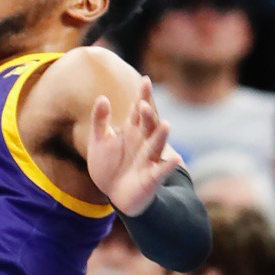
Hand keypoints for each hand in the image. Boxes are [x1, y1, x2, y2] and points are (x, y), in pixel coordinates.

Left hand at [87, 77, 181, 215]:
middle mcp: (144, 141)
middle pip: (148, 125)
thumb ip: (100, 120)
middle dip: (147, 115)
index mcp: (132, 130)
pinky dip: (168, 165)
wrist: (115, 193)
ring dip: (161, 135)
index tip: (145, 80)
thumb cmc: (109, 164)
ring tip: (165, 124)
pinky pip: (161, 170)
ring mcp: (149, 159)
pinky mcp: (151, 177)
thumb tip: (102, 97)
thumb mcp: (100, 140)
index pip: (138, 110)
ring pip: (157, 144)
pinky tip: (174, 159)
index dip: (142, 96)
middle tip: (143, 104)